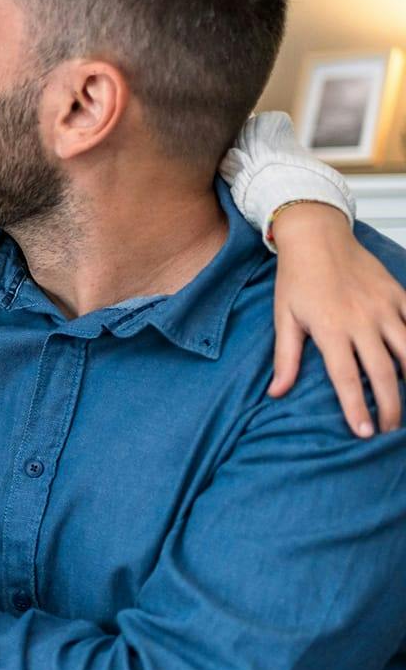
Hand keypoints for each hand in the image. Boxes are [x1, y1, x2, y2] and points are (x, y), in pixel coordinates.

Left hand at [268, 203, 405, 435]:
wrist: (317, 237)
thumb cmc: (296, 278)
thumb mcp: (284, 318)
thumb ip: (286, 358)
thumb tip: (276, 392)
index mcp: (330, 329)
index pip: (347, 378)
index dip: (357, 408)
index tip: (364, 432)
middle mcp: (362, 320)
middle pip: (384, 372)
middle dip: (391, 406)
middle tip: (389, 429)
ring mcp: (384, 307)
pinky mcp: (398, 295)